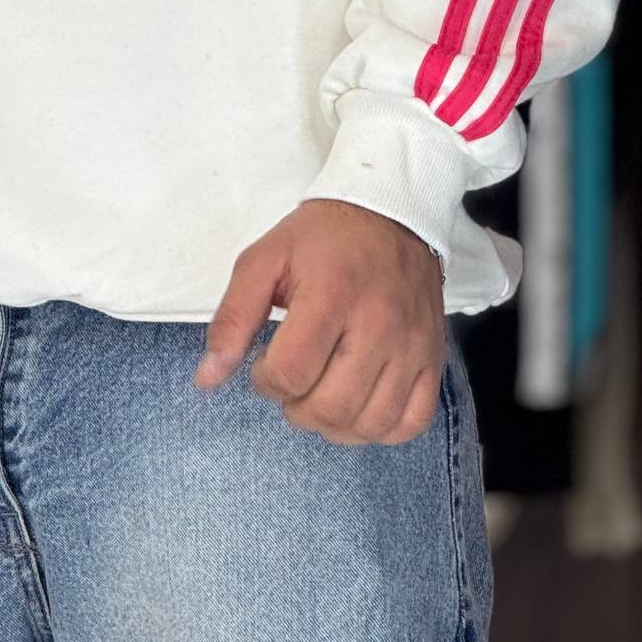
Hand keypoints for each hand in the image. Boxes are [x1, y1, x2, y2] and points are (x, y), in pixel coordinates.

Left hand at [194, 201, 446, 445]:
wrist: (391, 211)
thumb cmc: (323, 238)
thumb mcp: (265, 259)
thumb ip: (233, 318)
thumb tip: (208, 378)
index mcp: (331, 294)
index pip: (291, 373)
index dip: (265, 382)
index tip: (264, 364)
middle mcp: (379, 323)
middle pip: (331, 408)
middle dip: (296, 408)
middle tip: (291, 383)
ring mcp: (412, 344)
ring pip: (371, 424)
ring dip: (334, 425)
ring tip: (321, 396)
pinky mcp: (433, 356)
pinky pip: (412, 422)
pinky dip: (382, 429)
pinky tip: (360, 406)